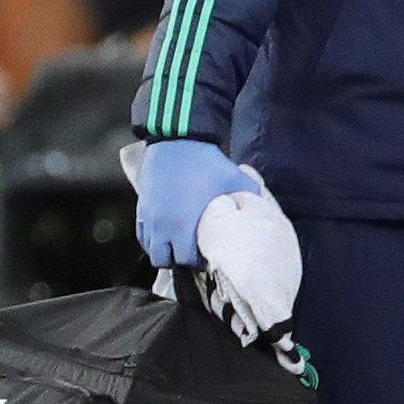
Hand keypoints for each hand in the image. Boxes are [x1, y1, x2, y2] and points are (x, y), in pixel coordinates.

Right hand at [135, 139, 258, 266]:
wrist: (177, 142)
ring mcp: (150, 218)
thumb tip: (261, 213)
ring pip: (151, 251)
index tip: (208, 255)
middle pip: (166, 261)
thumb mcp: (237, 180)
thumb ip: (250, 200)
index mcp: (186, 225)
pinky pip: (142, 236)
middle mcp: (163, 226)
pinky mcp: (142, 209)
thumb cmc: (208, 163)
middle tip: (194, 251)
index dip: (199, 261)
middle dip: (180, 260)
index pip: (187, 260)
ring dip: (165, 251)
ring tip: (179, 244)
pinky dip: (152, 239)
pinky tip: (166, 234)